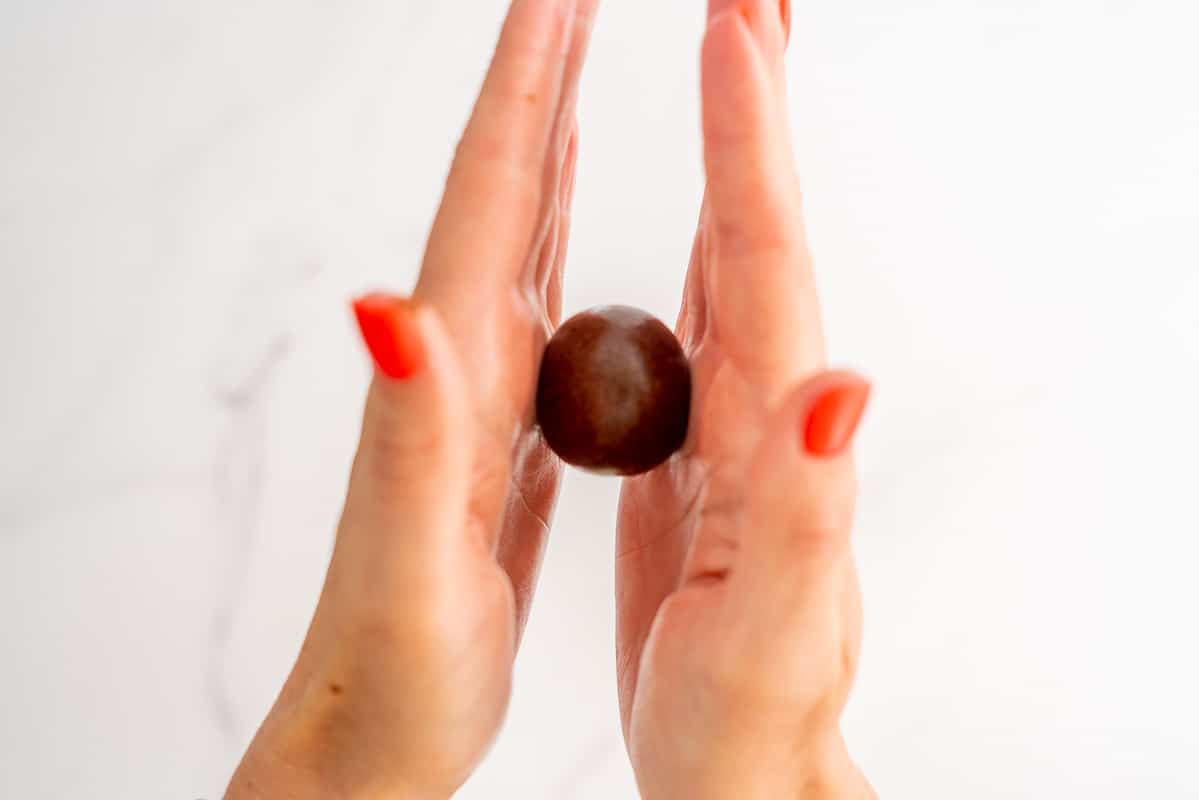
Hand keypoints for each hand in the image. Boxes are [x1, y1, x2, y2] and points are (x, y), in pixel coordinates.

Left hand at [226, 2, 596, 796]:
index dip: (524, 88)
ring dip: (548, 151)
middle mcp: (456, 361)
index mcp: (447, 370)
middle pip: (503, 193)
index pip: (488, 198)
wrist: (371, 725)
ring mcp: (479, 391)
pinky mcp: (500, 432)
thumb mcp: (407, 555)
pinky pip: (539, 314)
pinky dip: (560, 251)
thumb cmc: (393, 662)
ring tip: (574, 79)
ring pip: (522, 243)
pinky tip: (575, 234)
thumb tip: (387, 301)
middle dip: (538, 84)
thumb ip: (410, 431)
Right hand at [616, 2, 875, 796]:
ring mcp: (729, 425)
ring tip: (733, 72)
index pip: (765, 259)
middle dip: (756, 105)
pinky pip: (696, 329)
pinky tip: (692, 233)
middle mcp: (763, 408)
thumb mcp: (779, 625)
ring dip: (738, 160)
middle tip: (748, 0)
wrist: (742, 767)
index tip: (734, 29)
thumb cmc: (754, 713)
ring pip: (734, 263)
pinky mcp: (696, 454)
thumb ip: (807, 507)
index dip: (750, 142)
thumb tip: (837, 384)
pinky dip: (698, 255)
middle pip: (760, 228)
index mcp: (773, 432)